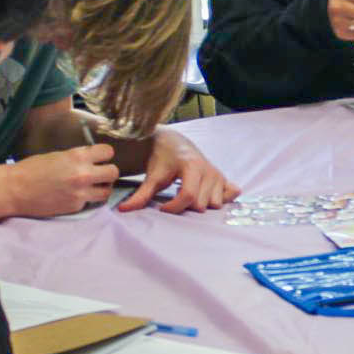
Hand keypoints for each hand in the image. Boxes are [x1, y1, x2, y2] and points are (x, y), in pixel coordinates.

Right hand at [5, 144, 118, 216]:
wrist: (15, 189)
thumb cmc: (32, 169)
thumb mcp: (57, 156)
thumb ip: (77, 157)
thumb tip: (92, 159)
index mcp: (77, 156)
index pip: (108, 152)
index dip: (105, 155)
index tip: (100, 158)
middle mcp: (83, 174)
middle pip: (114, 172)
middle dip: (108, 173)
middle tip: (100, 174)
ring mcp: (81, 192)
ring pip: (107, 191)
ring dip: (102, 188)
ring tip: (92, 187)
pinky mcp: (76, 206)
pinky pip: (91, 202)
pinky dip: (86, 199)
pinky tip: (74, 195)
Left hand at [118, 129, 239, 213]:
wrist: (174, 143)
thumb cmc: (162, 159)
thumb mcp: (152, 176)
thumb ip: (140, 195)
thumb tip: (124, 211)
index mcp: (192, 166)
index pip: (188, 196)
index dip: (174, 207)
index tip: (162, 208)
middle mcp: (209, 170)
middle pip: (201, 204)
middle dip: (186, 207)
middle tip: (174, 199)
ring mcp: (219, 175)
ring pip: (214, 204)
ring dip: (200, 204)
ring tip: (188, 196)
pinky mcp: (224, 179)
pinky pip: (230, 196)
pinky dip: (220, 198)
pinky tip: (206, 195)